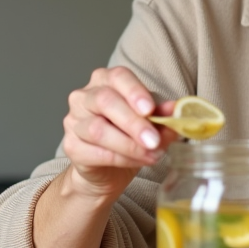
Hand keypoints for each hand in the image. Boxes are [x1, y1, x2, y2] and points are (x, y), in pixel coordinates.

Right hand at [61, 66, 176, 202]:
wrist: (107, 170)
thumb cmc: (128, 136)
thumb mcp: (150, 122)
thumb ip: (161, 115)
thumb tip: (177, 110)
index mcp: (105, 81)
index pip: (118, 77)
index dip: (134, 92)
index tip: (150, 109)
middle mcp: (84, 97)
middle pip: (105, 102)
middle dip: (133, 122)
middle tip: (154, 139)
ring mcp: (74, 121)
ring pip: (98, 130)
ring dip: (129, 144)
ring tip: (152, 154)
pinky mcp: (71, 146)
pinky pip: (95, 152)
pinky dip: (120, 159)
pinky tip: (137, 162)